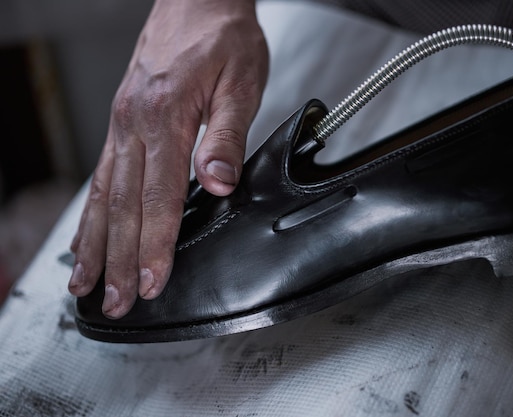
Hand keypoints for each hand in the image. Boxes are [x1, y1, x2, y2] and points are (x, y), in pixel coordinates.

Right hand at [68, 0, 268, 318]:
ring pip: (102, 196)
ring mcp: (121, 125)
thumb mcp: (241, 83)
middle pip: (121, 206)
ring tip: (86, 283)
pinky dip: (91, 213)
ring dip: (95, 244)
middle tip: (116, 303)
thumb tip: (219, 183)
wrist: (197, 2)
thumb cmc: (221, 39)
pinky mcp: (121, 124)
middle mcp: (133, 125)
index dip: (155, 245)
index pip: (159, 197)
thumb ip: (227, 136)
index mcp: (165, 118)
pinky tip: (87, 235)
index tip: (151, 282)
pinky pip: (100, 176)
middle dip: (119, 260)